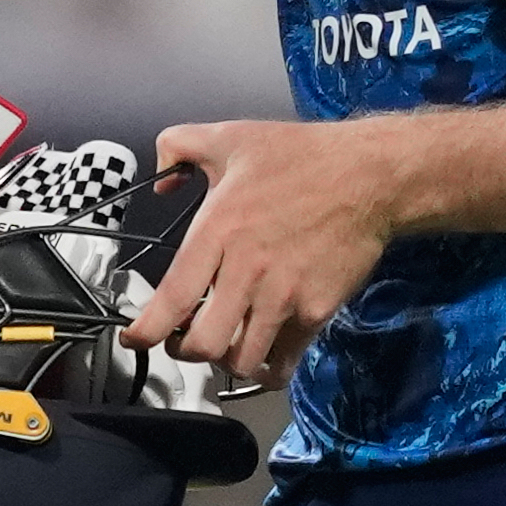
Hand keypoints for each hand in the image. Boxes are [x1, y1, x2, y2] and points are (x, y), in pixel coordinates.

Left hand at [119, 118, 402, 384]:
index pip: (172, 299)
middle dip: (185, 351)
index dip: (146, 331)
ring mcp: (284, 296)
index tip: (135, 338)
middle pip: (203, 345)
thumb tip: (160, 183)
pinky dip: (266, 369)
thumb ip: (179, 147)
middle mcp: (248, 270)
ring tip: (224, 344)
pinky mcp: (316, 311)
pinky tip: (260, 355)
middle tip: (184, 340)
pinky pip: (283, 361)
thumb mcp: (230, 136)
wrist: (370, 176)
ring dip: (225, 359)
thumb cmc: (300, 156)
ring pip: (241, 360)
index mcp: (219, 230)